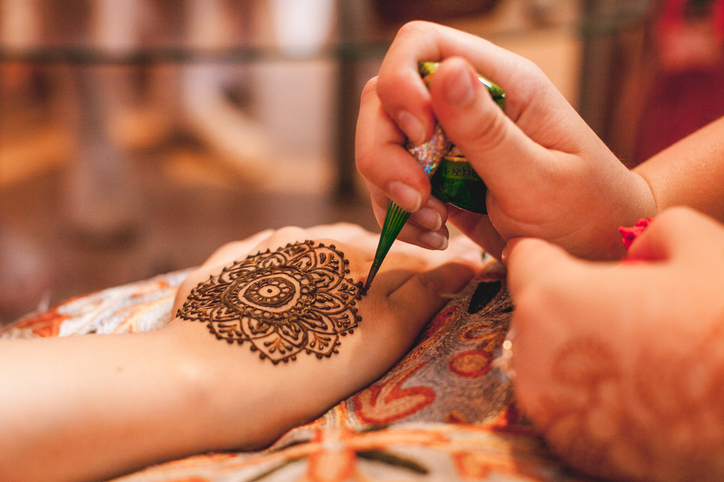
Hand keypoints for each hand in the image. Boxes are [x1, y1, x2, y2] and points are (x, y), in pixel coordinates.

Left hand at [166, 223, 478, 449]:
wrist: (198, 381)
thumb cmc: (298, 367)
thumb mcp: (378, 338)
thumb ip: (422, 295)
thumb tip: (464, 265)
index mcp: (352, 252)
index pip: (403, 255)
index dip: (424, 273)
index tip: (436, 290)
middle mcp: (309, 239)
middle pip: (359, 249)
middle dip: (378, 271)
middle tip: (378, 311)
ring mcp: (262, 250)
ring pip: (312, 251)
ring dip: (329, 269)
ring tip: (328, 305)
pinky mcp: (224, 267)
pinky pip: (265, 260)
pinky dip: (281, 274)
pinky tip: (277, 299)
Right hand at [356, 21, 655, 259]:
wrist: (593, 252)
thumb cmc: (586, 212)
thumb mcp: (538, 177)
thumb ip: (488, 131)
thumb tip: (447, 71)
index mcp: (502, 85)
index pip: (423, 45)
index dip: (401, 82)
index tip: (420, 135)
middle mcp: (467, 106)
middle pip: (385, 99)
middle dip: (383, 151)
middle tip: (415, 198)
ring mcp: (448, 143)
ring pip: (381, 144)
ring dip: (389, 189)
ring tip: (432, 224)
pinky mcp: (439, 179)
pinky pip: (392, 186)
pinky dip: (399, 215)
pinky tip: (433, 235)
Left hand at [505, 207, 723, 479]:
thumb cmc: (723, 327)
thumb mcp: (703, 248)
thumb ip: (655, 235)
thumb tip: (641, 251)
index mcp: (552, 297)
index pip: (524, 258)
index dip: (549, 254)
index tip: (566, 260)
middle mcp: (533, 354)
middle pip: (535, 312)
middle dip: (567, 305)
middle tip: (621, 309)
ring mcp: (548, 406)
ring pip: (545, 358)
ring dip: (574, 348)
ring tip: (634, 350)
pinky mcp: (567, 445)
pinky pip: (564, 401)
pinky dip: (587, 392)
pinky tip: (635, 388)